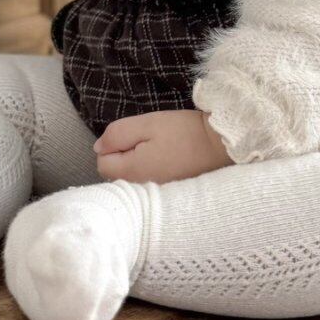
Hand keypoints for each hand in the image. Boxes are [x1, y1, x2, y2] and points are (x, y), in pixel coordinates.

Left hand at [92, 108, 231, 184]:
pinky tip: (167, 161)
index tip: (134, 136)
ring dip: (137, 164)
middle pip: (115, 174)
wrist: (221, 145)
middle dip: (123, 156)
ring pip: (131, 179)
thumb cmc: (183, 132)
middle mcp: (140, 191)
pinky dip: (151, 172)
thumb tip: (98, 147)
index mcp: (131, 173)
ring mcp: (155, 195)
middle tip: (148, 142)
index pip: (102, 162)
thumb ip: (117, 134)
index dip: (113, 145)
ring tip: (160, 150)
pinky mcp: (168, 195)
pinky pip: (147, 185)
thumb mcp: (146, 124)